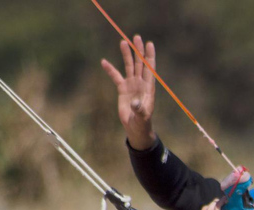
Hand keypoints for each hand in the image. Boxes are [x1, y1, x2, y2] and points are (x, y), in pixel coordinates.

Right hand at [101, 35, 156, 149]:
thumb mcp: (142, 117)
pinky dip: (110, 70)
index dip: (150, 56)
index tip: (149, 44)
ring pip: (129, 66)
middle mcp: (141, 83)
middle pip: (140, 63)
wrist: (136, 128)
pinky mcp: (123, 89)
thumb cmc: (142, 123)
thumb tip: (135, 103)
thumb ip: (140, 110)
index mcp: (148, 88)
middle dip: (138, 50)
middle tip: (137, 37)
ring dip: (126, 55)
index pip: (150, 68)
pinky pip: (116, 77)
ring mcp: (132, 85)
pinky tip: (104, 61)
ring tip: (123, 41)